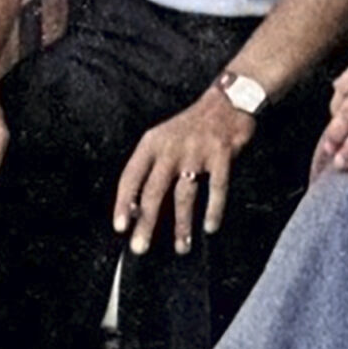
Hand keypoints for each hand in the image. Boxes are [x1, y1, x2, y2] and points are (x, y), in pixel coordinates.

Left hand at [114, 92, 255, 255]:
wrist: (227, 101)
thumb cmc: (190, 127)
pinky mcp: (222, 154)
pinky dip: (214, 210)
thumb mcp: (164, 139)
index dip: (124, 203)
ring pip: (185, 194)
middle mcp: (171, 147)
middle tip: (140, 247)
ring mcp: (197, 151)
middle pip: (154, 190)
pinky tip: (209, 227)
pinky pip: (217, 188)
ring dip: (182, 224)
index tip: (120, 227)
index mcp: (152, 143)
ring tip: (181, 246)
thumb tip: (138, 208)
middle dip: (147, 222)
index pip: (131, 176)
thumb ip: (152, 168)